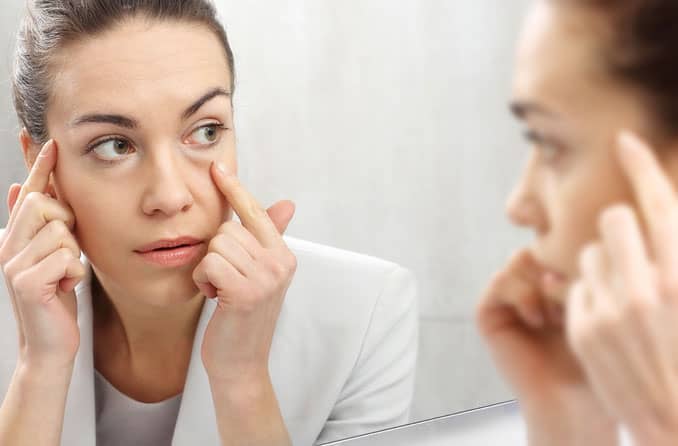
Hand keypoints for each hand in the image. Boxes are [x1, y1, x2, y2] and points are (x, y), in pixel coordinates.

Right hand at [0, 140, 83, 371]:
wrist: (51, 343)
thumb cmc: (57, 296)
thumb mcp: (53, 255)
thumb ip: (44, 225)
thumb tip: (20, 188)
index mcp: (15, 236)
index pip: (29, 193)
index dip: (39, 166)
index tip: (48, 139)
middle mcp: (7, 245)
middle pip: (43, 203)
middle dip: (67, 223)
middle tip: (66, 252)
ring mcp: (12, 264)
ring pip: (61, 231)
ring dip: (74, 255)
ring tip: (64, 276)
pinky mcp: (26, 282)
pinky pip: (67, 257)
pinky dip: (76, 273)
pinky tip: (65, 289)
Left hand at [193, 162, 296, 382]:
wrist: (240, 363)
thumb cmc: (243, 318)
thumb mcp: (258, 275)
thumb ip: (268, 238)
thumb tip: (287, 204)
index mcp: (283, 255)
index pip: (256, 213)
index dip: (235, 190)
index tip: (217, 167)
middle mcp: (280, 263)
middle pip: (228, 229)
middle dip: (216, 254)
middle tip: (226, 281)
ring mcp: (266, 278)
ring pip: (216, 245)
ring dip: (209, 269)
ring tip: (222, 291)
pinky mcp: (245, 291)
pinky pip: (209, 264)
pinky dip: (204, 282)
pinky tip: (216, 299)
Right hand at [477, 250, 617, 444]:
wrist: (571, 400)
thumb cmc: (592, 356)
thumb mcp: (590, 303)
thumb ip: (571, 268)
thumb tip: (556, 240)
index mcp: (551, 281)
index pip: (554, 243)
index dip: (570, 256)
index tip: (586, 286)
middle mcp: (527, 286)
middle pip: (536, 247)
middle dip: (555, 269)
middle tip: (570, 298)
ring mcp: (506, 299)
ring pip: (518, 261)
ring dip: (540, 283)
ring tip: (556, 313)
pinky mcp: (487, 312)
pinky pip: (500, 280)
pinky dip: (522, 295)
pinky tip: (538, 320)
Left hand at [566, 131, 677, 445]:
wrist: (676, 418)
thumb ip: (674, 253)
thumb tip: (664, 220)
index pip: (657, 203)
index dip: (641, 165)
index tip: (625, 141)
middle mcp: (647, 287)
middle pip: (614, 218)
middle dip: (621, 228)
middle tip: (633, 252)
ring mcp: (610, 308)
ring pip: (588, 253)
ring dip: (605, 266)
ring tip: (628, 300)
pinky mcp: (582, 328)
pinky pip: (577, 287)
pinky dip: (592, 296)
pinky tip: (612, 325)